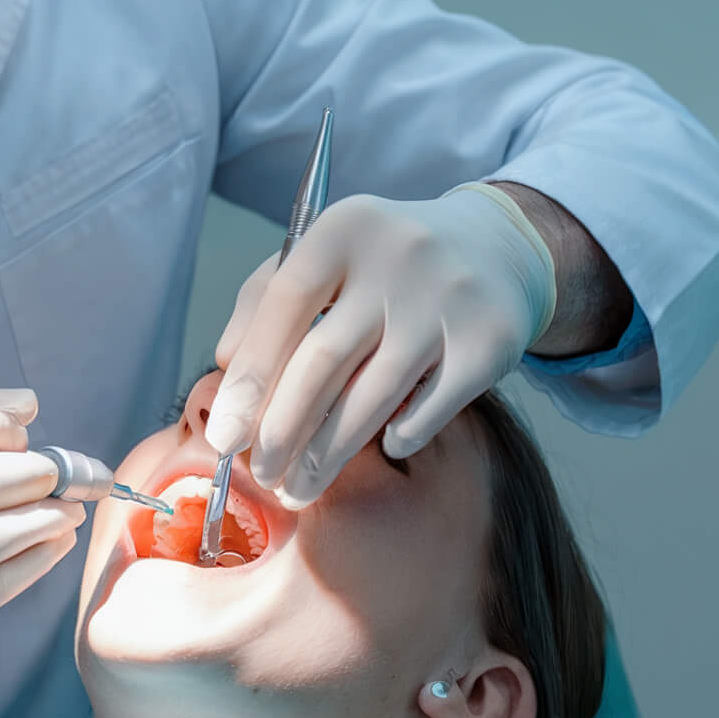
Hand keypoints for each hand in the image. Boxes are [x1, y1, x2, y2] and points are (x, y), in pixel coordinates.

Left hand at [206, 186, 555, 508]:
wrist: (494, 247)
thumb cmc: (382, 264)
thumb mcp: (324, 257)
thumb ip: (265, 302)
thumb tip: (224, 365)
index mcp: (344, 229)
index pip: (282, 305)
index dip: (249, 377)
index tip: (224, 436)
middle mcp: (398, 256)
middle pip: (324, 360)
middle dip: (283, 431)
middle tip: (261, 475)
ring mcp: (448, 300)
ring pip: (372, 396)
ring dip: (327, 455)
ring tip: (299, 488)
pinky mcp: (491, 342)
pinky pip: (428, 411)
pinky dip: (398, 437)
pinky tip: (381, 448)